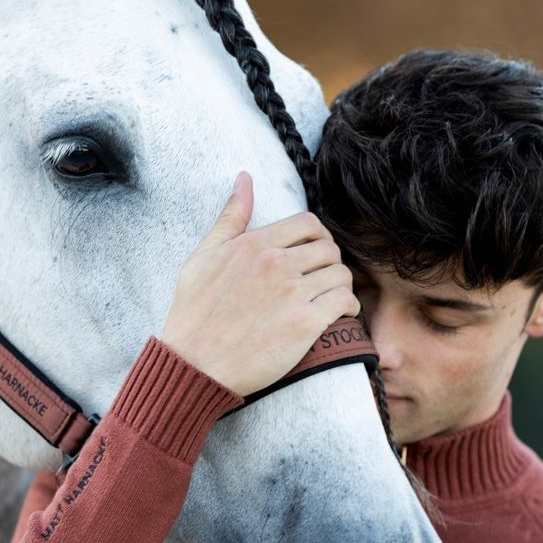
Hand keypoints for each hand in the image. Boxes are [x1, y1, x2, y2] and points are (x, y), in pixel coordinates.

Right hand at [161, 172, 359, 395]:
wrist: (195, 364)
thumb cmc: (195, 312)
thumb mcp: (204, 256)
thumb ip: (230, 217)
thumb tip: (244, 178)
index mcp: (255, 245)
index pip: (308, 223)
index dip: (318, 235)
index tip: (314, 251)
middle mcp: (276, 264)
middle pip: (329, 248)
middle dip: (329, 261)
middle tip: (321, 277)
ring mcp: (292, 294)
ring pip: (341, 274)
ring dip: (340, 285)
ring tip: (329, 296)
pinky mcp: (304, 324)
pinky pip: (344, 302)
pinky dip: (347, 307)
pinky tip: (337, 315)